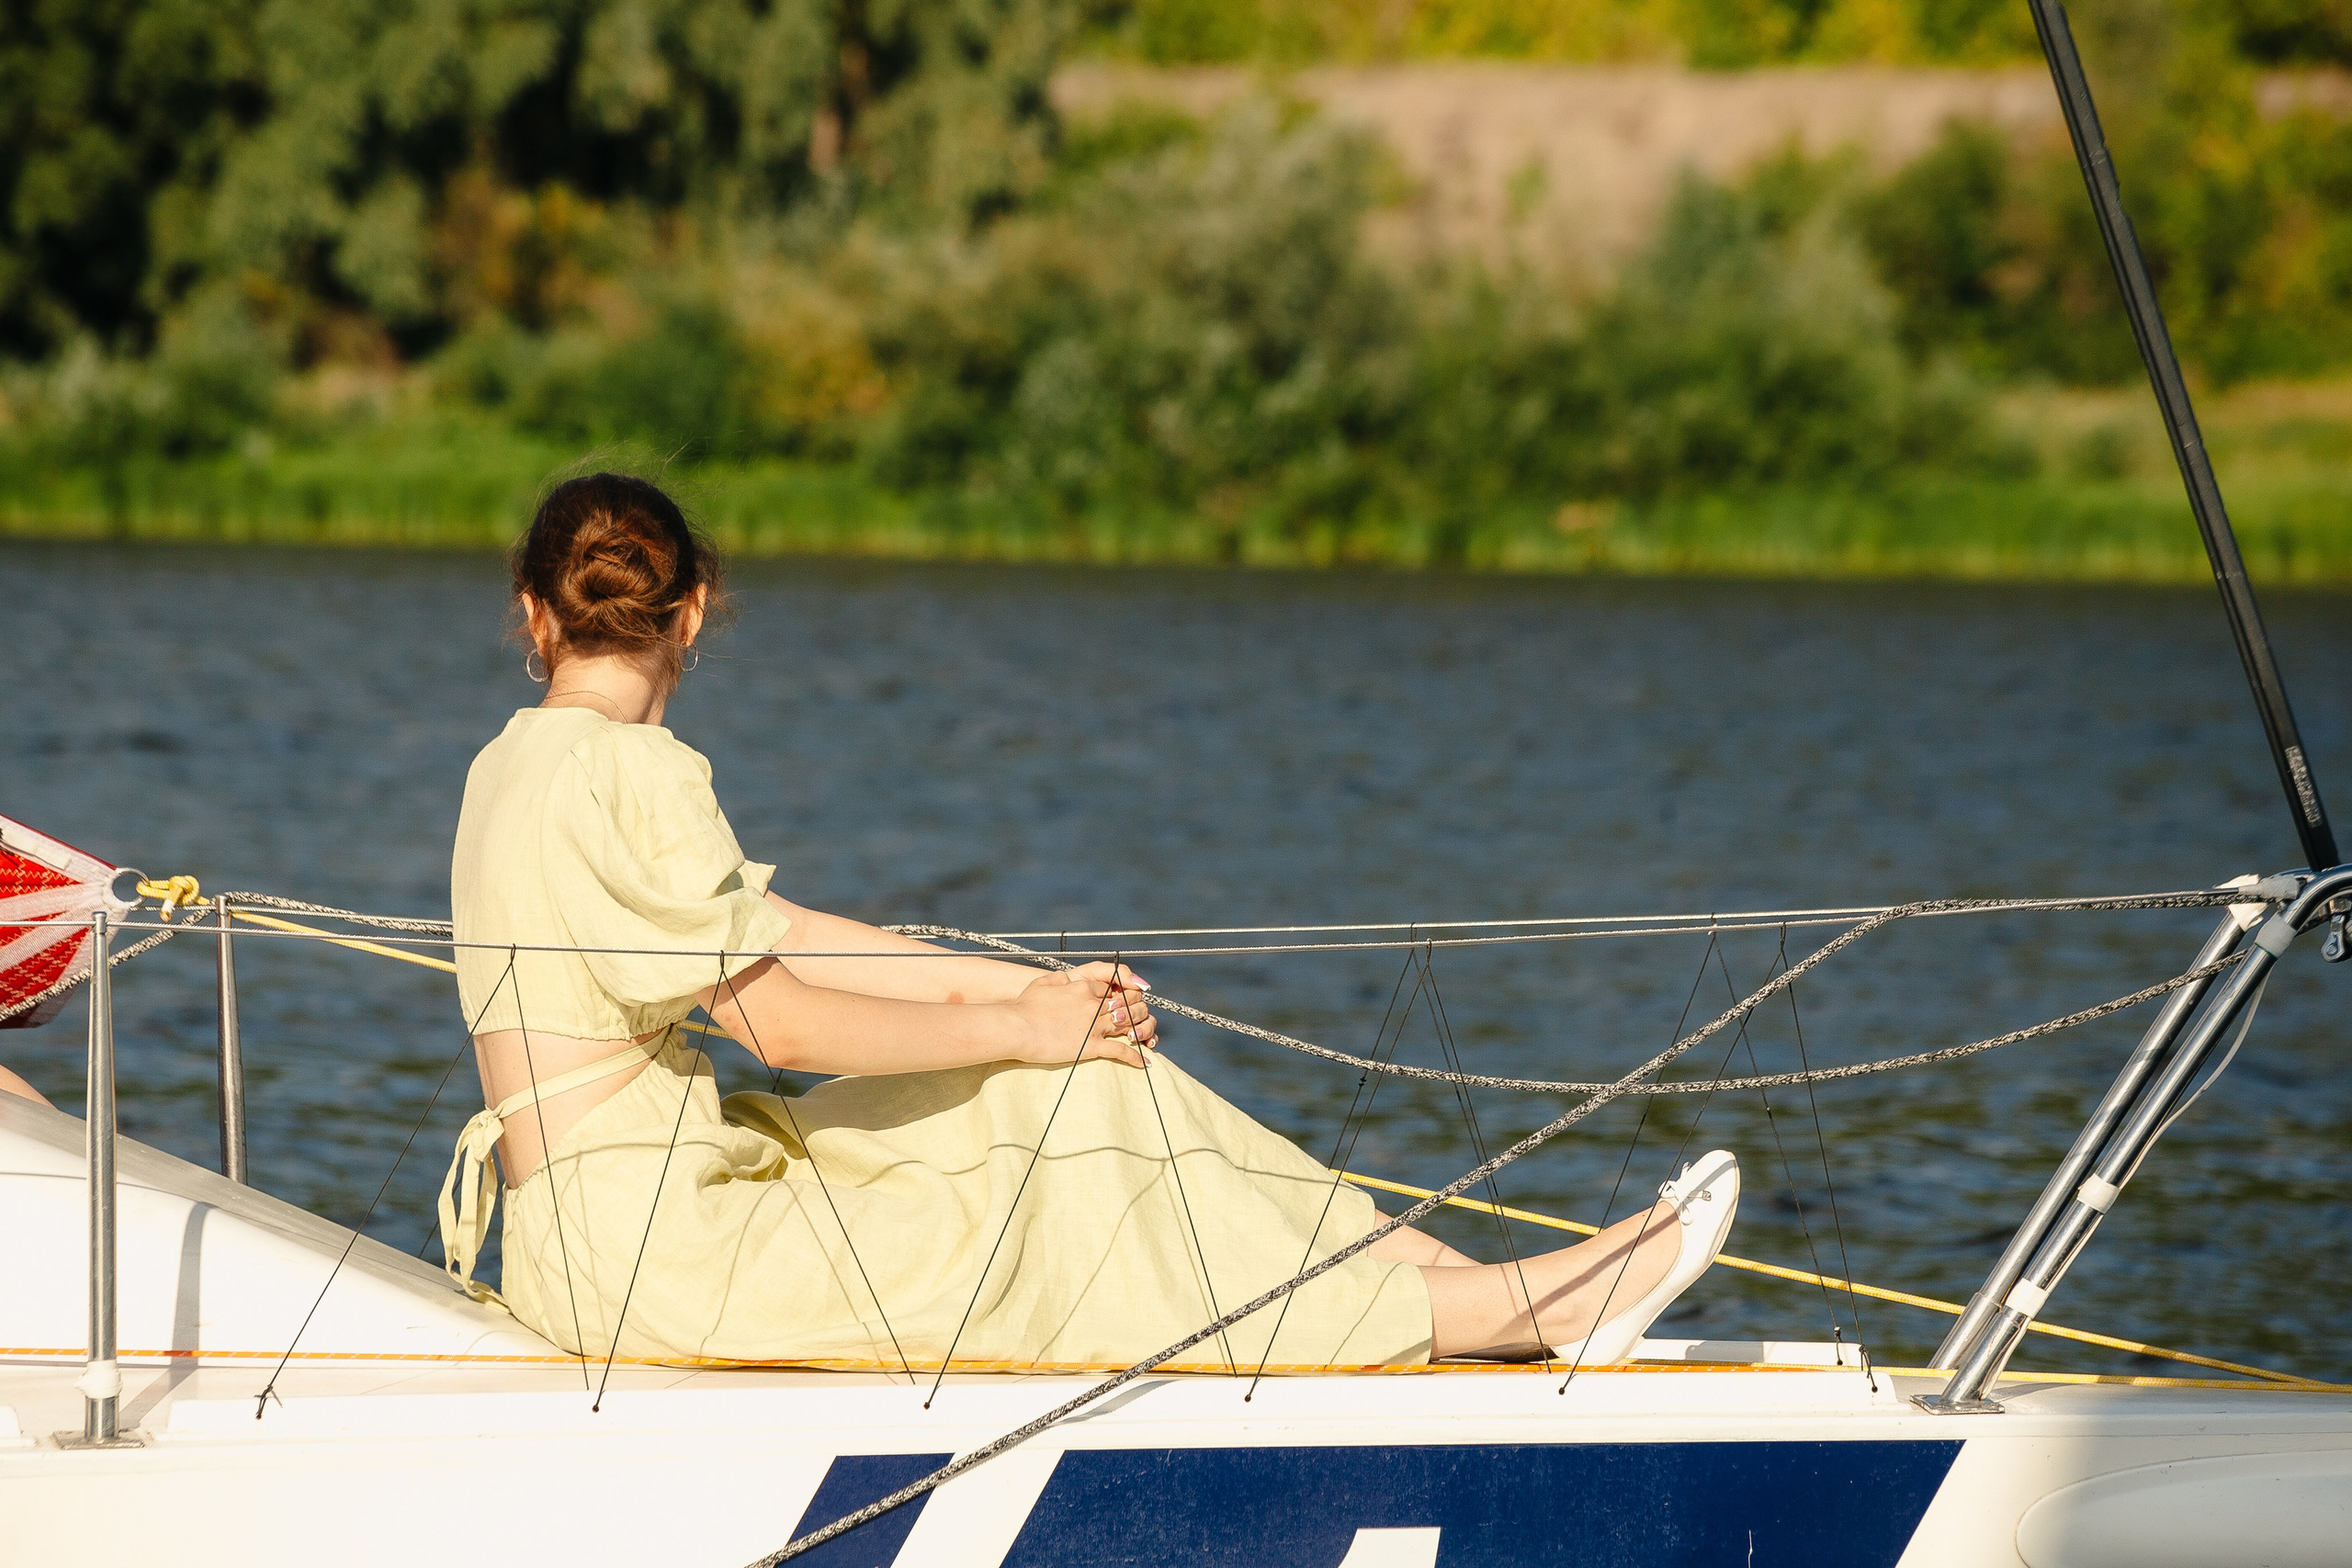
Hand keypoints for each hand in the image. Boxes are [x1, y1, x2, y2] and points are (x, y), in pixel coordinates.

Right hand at [1007, 962, 1157, 1067]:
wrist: (1017, 1027)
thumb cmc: (1025, 1006)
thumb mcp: (1042, 983)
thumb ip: (1059, 979)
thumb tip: (1066, 977)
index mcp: (1083, 987)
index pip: (1112, 988)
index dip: (1121, 994)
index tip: (1123, 1000)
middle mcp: (1093, 1004)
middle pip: (1126, 1004)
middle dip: (1136, 1009)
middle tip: (1140, 1016)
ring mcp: (1094, 1025)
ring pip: (1128, 1024)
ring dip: (1140, 1029)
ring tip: (1145, 1036)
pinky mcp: (1091, 1046)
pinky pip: (1120, 1051)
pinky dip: (1135, 1056)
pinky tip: (1144, 1062)